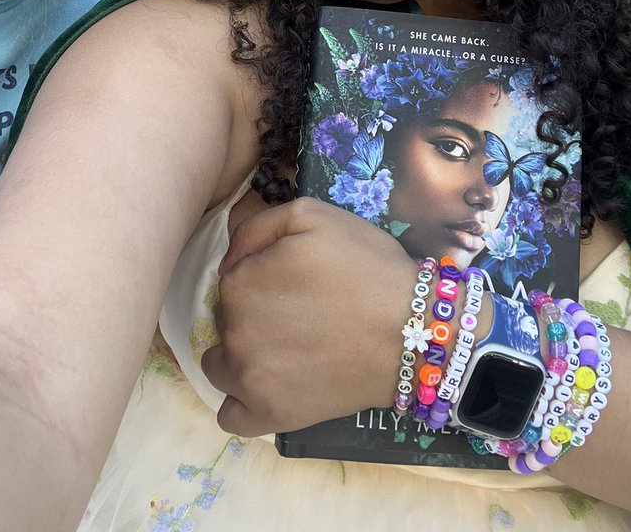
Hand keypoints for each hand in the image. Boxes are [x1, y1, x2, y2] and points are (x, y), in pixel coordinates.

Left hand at [201, 198, 415, 435]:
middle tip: (298, 310)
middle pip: (226, 318)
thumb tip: (230, 260)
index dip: (262, 273)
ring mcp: (248, 380)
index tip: (294, 278)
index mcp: (239, 283)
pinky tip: (267, 385)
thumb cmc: (364, 266)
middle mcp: (234, 333)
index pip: (232, 276)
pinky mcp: (269, 416)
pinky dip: (242, 402)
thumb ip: (256, 226)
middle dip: (253, 311)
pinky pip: (230, 416)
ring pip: (220, 364)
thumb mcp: (311, 215)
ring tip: (283, 346)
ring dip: (240, 354)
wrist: (411, 330)